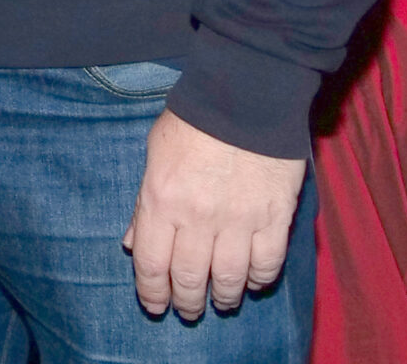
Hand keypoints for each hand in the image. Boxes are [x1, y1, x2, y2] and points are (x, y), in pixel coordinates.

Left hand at [122, 108, 306, 320]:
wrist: (246, 95)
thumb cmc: (193, 121)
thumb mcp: (154, 154)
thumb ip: (143, 203)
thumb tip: (132, 243)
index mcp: (161, 200)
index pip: (151, 264)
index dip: (151, 293)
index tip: (155, 306)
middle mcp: (197, 218)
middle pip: (189, 279)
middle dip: (186, 302)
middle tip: (188, 311)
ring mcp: (239, 221)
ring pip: (229, 279)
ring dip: (224, 297)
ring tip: (222, 302)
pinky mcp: (275, 218)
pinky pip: (267, 264)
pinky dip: (259, 279)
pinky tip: (253, 281)